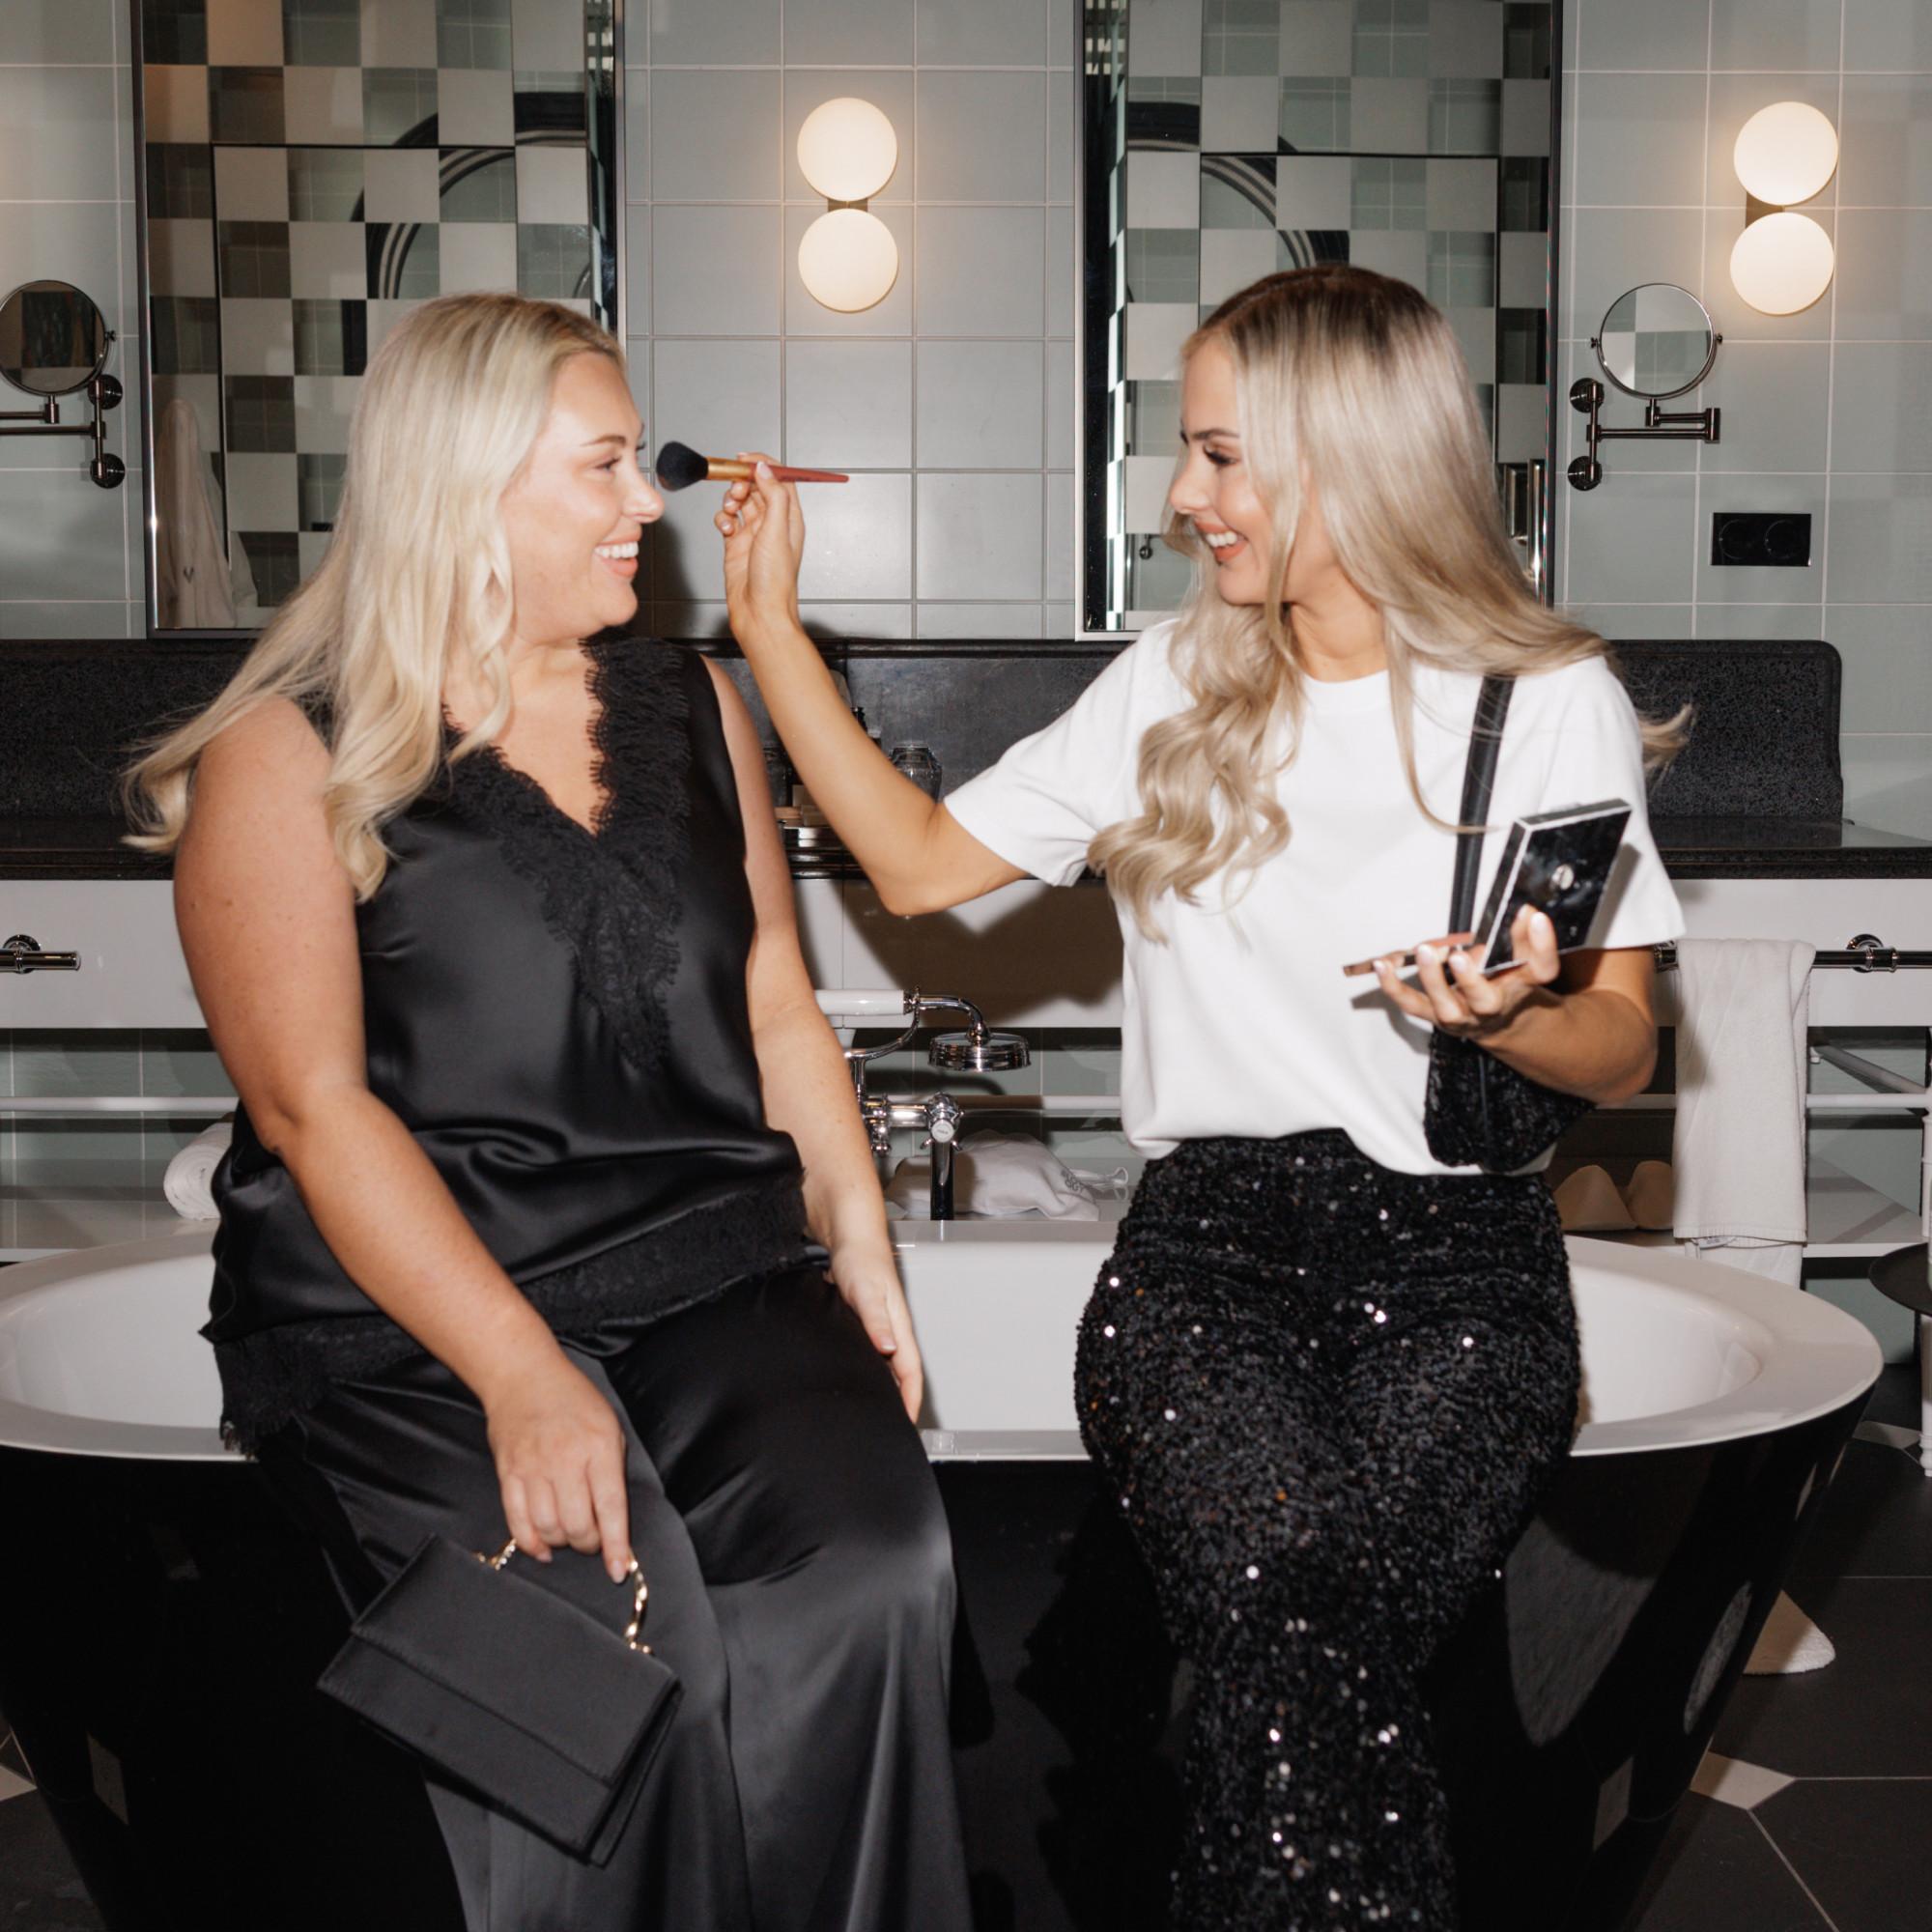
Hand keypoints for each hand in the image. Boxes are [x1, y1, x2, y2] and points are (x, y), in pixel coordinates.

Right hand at [482, 1348, 634, 1580]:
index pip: (610, 1506)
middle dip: (589, 1544)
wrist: (524, 1376)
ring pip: (548, 1527)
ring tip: (569, 1537)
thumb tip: (613, 1518)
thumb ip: (612, 1469)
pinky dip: (531, 1542)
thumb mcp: (609, 1426)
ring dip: (562, 1543)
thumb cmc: (574, 1400)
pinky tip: (543, 1547)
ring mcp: (533, 1467)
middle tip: (593, 1541)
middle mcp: (566, 1459)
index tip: (619, 1570)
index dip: (616, 1544)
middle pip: (577, 1524)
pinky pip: (518, 1521)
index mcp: (599, 1447)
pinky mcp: (508, 1473)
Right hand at [715, 451, 804, 638]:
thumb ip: (773, 496)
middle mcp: (773, 523)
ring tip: (730, 510)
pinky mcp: (736, 544)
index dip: (763, 465)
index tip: (745, 459)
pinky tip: (725, 530)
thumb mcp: (778, 531)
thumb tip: (765, 469)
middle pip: (756, 487)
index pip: (779, 479)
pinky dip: (722, 519)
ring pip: (739, 501)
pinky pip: (726, 520)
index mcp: (790, 518)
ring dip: (730, 500)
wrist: (759, 613)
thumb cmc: (775, 582)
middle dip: (742, 482)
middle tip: (735, 489)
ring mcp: (753, 533)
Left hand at [827, 1236, 924, 1423]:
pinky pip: (869, 1353)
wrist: (849, 1239)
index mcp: (898, 1327)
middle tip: (891, 1425)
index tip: (907, 1423)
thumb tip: (888, 1348)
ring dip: (884, 1386)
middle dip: (900, 1400)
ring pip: (885, 1364)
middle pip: (901, 1373)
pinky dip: (867, 1369)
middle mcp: (891, 1330)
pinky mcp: (862, 1322)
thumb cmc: (861, 1259)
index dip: (910, 1399)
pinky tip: (856, 1375)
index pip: (910, 1372)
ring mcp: (878, 1327)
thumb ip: (877, 1321)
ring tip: (875, 1409)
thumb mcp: (866, 1292)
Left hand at [1373, 903, 1561, 1039]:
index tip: (1537, 918)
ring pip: (1445, 1006)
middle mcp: (1492, 1007)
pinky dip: (1393, 986)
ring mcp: (1460, 1015)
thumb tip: (1526, 911)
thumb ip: (1525, 936)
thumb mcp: (1525, 959)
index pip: (1542, 968)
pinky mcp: (1433, 1015)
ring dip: (1432, 979)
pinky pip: (1411, 1003)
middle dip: (1471, 979)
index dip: (1542, 944)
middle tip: (1460, 957)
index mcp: (1522, 987)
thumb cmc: (1508, 984)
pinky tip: (1383, 964)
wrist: (1498, 1023)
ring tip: (1424, 951)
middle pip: (1484, 999)